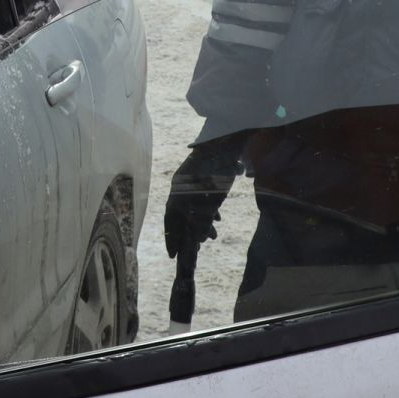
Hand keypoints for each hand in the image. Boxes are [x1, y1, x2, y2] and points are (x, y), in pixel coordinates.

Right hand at [164, 140, 242, 259]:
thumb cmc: (220, 171)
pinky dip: (207, 211)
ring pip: (192, 208)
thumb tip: (199, 239)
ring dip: (202, 223)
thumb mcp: (214, 200)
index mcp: (179, 192)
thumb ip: (205, 220)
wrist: (227, 142)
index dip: (172, 238)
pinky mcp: (200, 178)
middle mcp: (180, 187)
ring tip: (214, 235)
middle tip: (198, 247)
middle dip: (190, 233)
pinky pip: (199, 199)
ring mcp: (190, 181)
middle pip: (181, 216)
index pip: (170, 220)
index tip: (174, 255)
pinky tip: (218, 217)